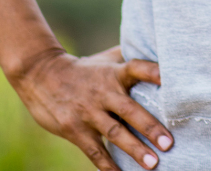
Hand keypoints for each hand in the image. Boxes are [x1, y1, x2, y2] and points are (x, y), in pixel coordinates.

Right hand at [11, 45, 172, 169]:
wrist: (41, 75)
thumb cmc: (84, 69)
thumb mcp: (105, 60)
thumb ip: (129, 59)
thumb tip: (160, 52)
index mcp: (113, 73)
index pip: (135, 68)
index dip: (151, 72)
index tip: (166, 78)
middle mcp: (103, 92)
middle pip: (129, 109)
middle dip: (149, 126)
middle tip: (168, 142)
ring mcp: (88, 113)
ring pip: (114, 133)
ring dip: (134, 149)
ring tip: (152, 164)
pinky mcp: (75, 130)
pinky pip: (95, 151)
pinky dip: (108, 166)